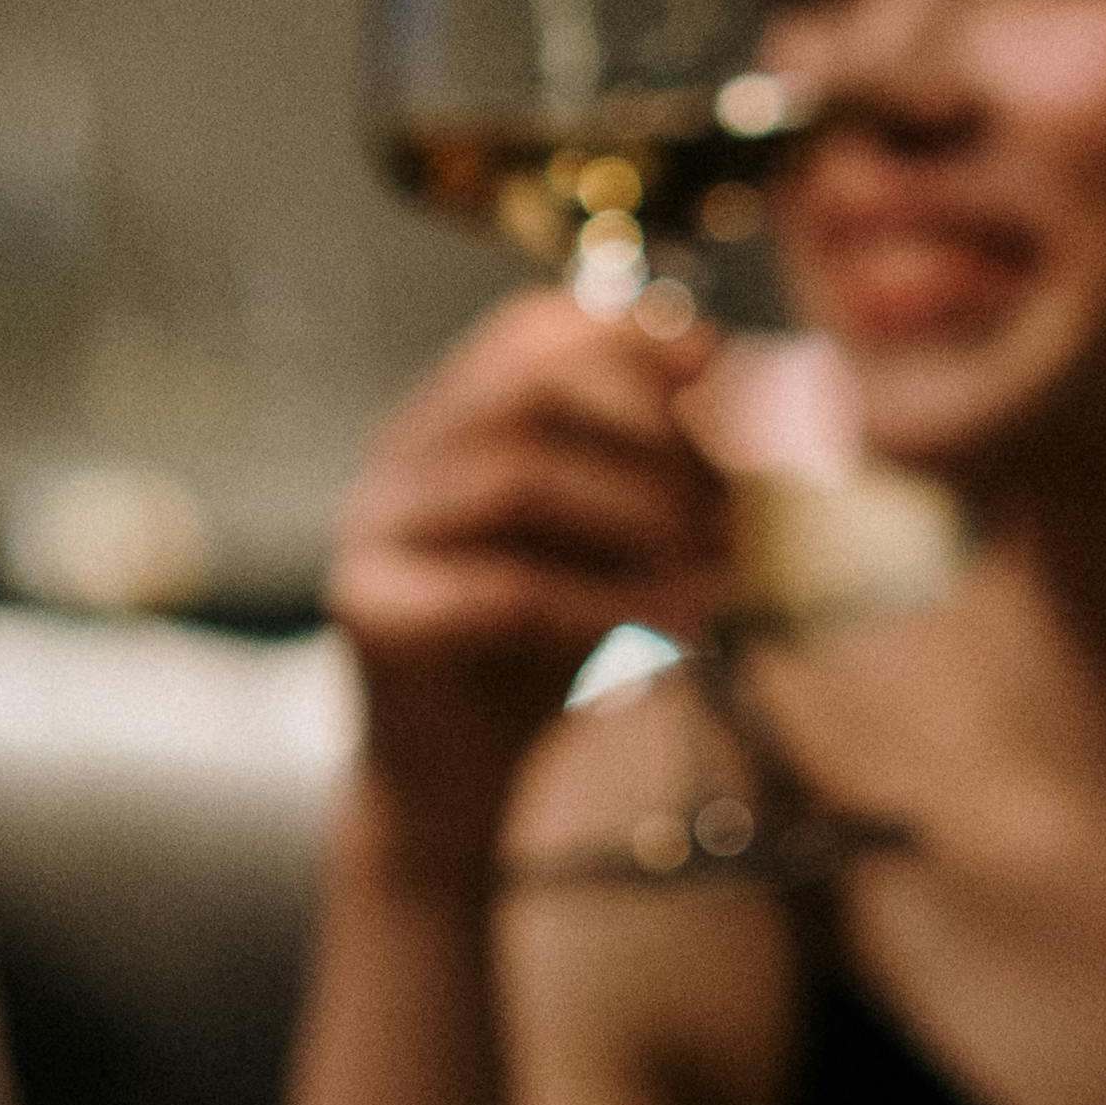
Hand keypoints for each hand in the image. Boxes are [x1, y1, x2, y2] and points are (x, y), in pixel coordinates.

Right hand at [331, 290, 730, 872]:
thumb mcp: (617, 539)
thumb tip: (735, 370)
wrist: (456, 774)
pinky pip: (501, 590)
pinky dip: (605, 609)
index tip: (722, 380)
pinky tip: (669, 637)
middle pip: (526, 387)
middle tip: (730, 509)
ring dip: (638, 519)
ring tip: (716, 573)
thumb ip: (662, 460)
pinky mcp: (370, 611)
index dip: (633, 338)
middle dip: (651, 436)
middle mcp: (398, 455)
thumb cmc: (543, 648)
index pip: (532, 330)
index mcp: (451, 417)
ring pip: (516, 479)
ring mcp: (371, 527)